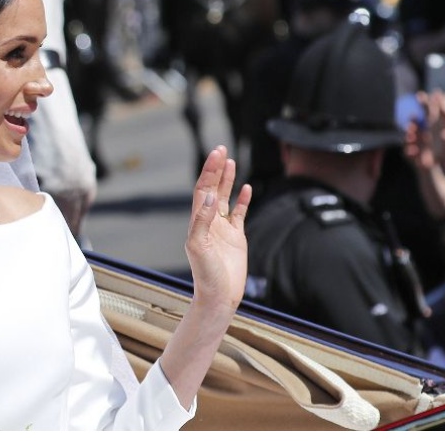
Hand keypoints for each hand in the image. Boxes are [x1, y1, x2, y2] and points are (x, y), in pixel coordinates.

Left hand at [186, 145, 251, 314]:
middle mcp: (209, 221)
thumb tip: (210, 196)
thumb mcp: (199, 246)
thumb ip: (203, 221)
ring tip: (231, 162)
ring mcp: (223, 228)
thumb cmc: (206, 274)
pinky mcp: (236, 237)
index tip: (216, 155)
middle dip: (216, 170)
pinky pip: (239, 213)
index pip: (203, 189)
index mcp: (198, 221)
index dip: (209, 171)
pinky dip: (242, 200)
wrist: (220, 296)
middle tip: (222, 149)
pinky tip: (246, 188)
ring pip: (225, 198)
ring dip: (227, 180)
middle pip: (213, 189)